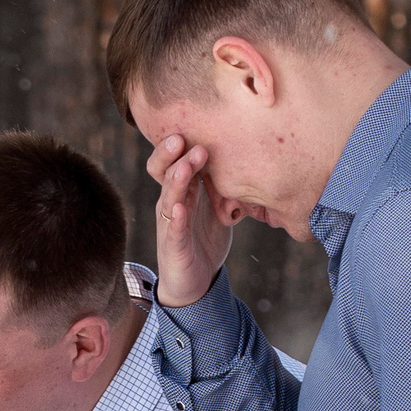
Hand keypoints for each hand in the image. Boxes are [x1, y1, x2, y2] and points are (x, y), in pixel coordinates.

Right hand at [144, 132, 241, 308]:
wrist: (195, 282)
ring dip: (177, 181)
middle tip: (182, 138)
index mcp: (182, 193)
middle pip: (163, 174)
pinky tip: (182, 208)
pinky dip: (178, 218)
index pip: (173, 162)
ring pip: (169, 198)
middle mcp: (172, 204)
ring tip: (186, 166)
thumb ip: (223, 185)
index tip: (191, 128)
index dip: (177, 146)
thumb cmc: (205, 241)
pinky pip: (174, 230)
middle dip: (171, 155)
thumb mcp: (218, 207)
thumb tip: (248, 159)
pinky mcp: (174, 246)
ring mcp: (171, 224)